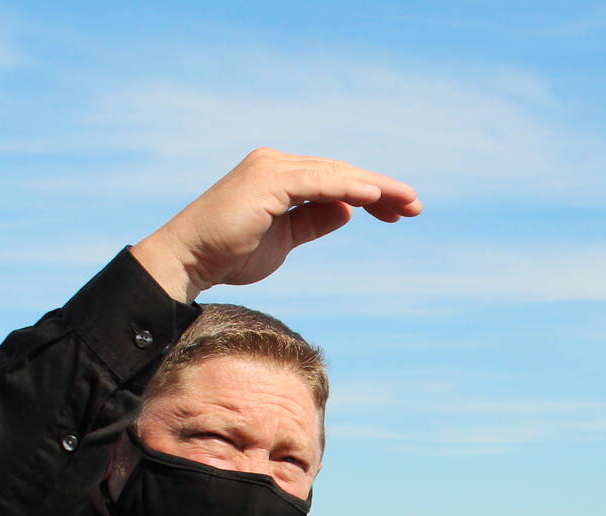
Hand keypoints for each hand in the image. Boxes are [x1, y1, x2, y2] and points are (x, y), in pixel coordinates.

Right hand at [130, 148, 422, 301]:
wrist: (190, 261)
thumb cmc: (231, 254)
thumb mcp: (286, 239)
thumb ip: (314, 221)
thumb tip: (348, 211)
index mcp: (281, 177)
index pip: (335, 181)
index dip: (370, 194)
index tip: (400, 212)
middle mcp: (276, 165)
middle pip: (340, 173)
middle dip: (381, 189)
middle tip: (416, 206)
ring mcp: (271, 169)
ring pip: (335, 174)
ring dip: (374, 187)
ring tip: (406, 202)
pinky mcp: (267, 180)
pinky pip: (317, 181)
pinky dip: (348, 187)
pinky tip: (373, 196)